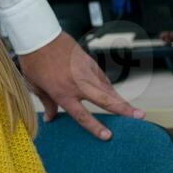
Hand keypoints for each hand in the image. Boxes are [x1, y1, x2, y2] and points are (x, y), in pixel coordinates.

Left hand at [18, 31, 143, 139]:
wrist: (38, 36)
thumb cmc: (33, 61)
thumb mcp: (34, 85)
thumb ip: (46, 102)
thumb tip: (50, 119)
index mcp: (62, 93)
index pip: (81, 115)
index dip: (95, 127)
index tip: (108, 136)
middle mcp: (77, 84)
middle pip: (105, 100)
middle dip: (123, 110)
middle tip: (140, 118)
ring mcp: (85, 72)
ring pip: (108, 89)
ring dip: (121, 100)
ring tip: (135, 111)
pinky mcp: (89, 62)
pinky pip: (102, 78)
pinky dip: (109, 88)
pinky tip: (115, 95)